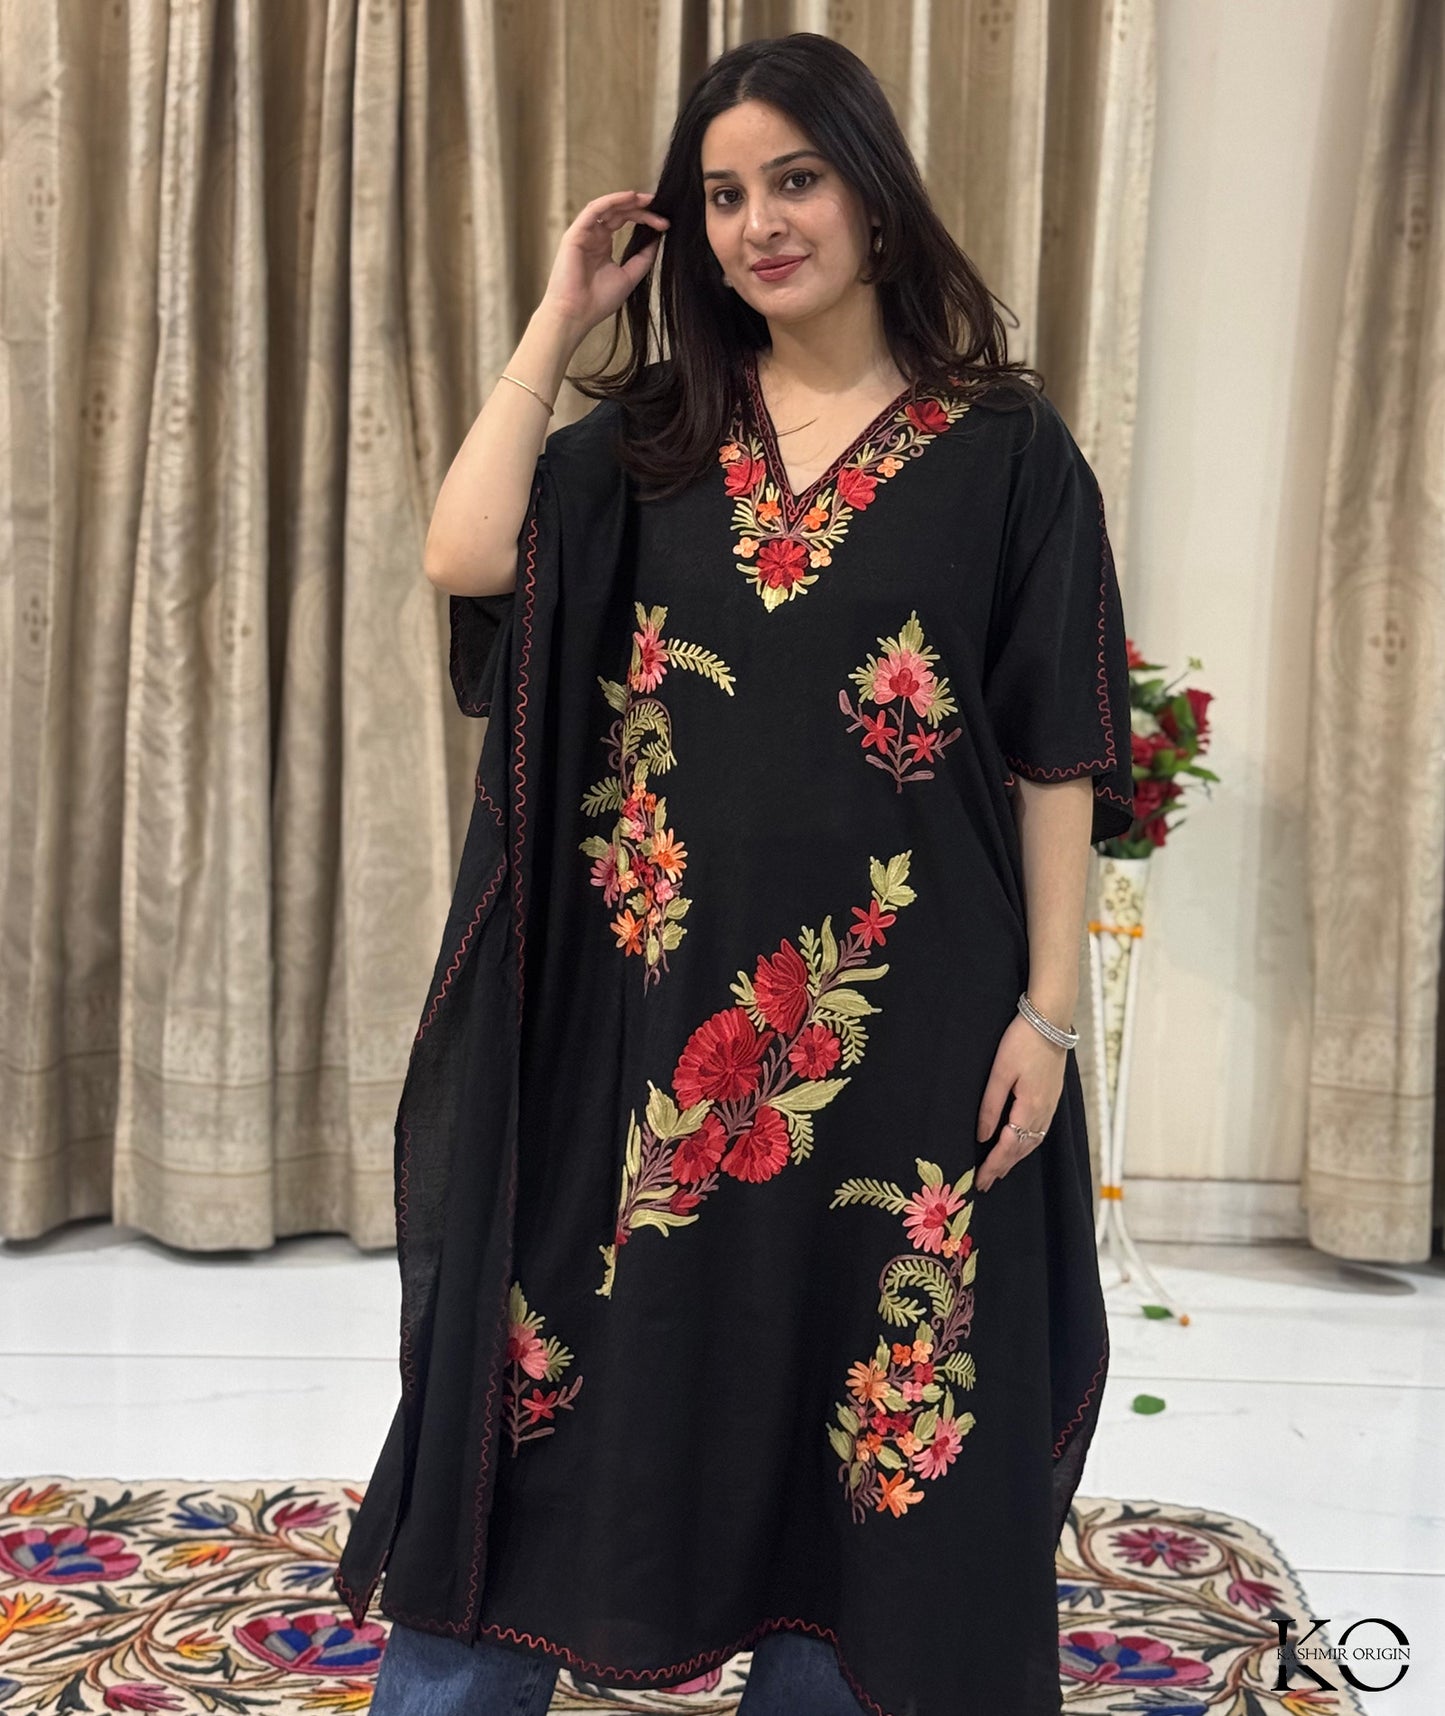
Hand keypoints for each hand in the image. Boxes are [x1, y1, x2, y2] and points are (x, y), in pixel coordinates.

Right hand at [540, 189, 669, 338]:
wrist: (576, 314)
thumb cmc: (598, 301)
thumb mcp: (629, 276)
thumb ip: (643, 258)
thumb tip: (658, 239)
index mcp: (603, 245)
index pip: (625, 221)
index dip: (645, 219)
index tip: (665, 224)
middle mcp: (593, 236)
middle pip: (618, 212)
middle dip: (640, 207)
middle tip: (659, 205)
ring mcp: (583, 234)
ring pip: (606, 207)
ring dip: (627, 200)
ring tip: (647, 199)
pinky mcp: (575, 234)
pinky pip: (594, 209)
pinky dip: (612, 201)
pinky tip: (630, 197)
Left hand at [974, 1011, 1066, 1190]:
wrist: (1050, 1021)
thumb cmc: (1021, 1042)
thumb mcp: (1000, 1072)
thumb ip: (990, 1106)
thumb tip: (982, 1136)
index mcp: (1029, 1107)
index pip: (1009, 1147)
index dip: (993, 1165)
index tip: (980, 1181)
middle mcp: (1044, 1112)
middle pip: (1022, 1150)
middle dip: (1003, 1167)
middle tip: (986, 1183)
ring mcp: (1051, 1106)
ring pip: (1032, 1142)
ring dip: (1015, 1159)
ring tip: (999, 1170)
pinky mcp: (1052, 1098)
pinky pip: (1039, 1131)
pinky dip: (1027, 1145)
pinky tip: (1019, 1145)